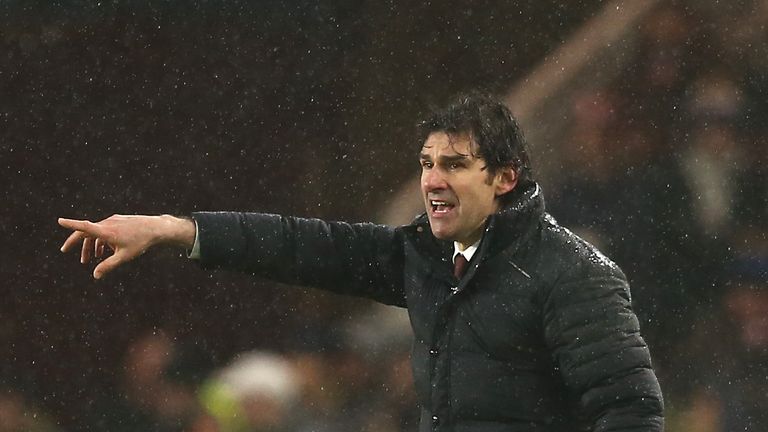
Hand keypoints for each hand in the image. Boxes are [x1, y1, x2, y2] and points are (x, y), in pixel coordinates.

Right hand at [58, 214, 195, 278]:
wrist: (156, 228)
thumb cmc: (141, 242)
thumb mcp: (124, 257)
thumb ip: (108, 266)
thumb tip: (95, 275)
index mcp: (106, 231)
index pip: (84, 226)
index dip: (70, 224)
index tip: (59, 221)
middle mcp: (107, 223)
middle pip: (86, 231)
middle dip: (76, 242)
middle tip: (65, 251)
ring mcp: (113, 221)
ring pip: (96, 232)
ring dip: (91, 245)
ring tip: (91, 259)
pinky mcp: (119, 221)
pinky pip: (105, 230)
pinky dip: (101, 240)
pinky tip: (105, 252)